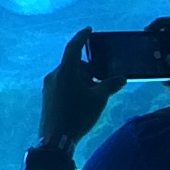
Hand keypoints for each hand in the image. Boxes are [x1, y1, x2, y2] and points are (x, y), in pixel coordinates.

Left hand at [37, 28, 127, 149]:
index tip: (89, 30)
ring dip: (81, 79)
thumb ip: (110, 85)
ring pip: (68, 75)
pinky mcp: (47, 97)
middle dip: (87, 69)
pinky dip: (73, 86)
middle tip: (100, 79)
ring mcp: (48, 87)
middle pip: (73, 64)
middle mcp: (54, 75)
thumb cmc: (77, 115)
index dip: (82, 37)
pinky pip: (62, 84)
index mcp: (66, 71)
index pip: (74, 47)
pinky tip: (82, 101)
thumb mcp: (98, 99)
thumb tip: (121, 78)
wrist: (55, 140)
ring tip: (92, 94)